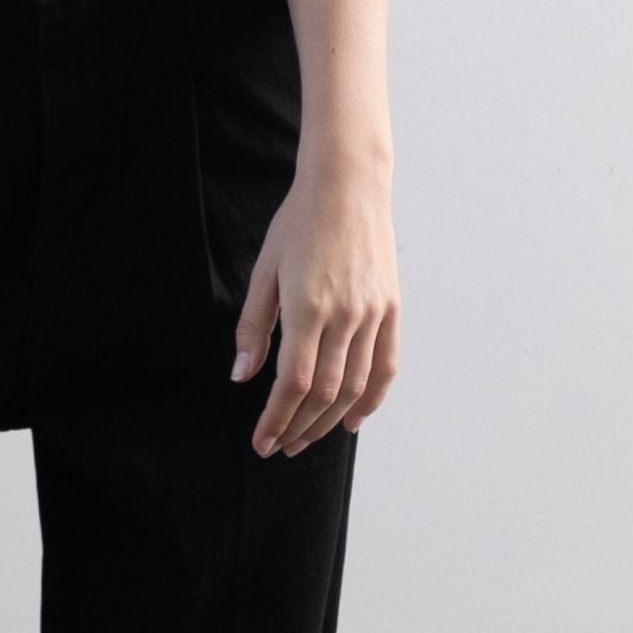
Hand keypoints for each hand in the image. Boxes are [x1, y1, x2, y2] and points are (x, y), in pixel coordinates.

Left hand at [232, 156, 402, 455]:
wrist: (348, 185)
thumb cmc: (299, 223)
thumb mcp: (265, 271)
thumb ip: (254, 327)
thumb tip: (242, 375)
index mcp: (308, 307)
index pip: (293, 383)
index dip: (276, 419)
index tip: (262, 442)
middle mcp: (345, 316)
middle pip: (324, 392)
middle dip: (299, 427)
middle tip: (280, 446)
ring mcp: (373, 313)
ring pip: (355, 385)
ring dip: (330, 420)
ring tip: (307, 438)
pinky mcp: (391, 308)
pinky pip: (386, 365)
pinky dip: (372, 399)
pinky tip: (353, 419)